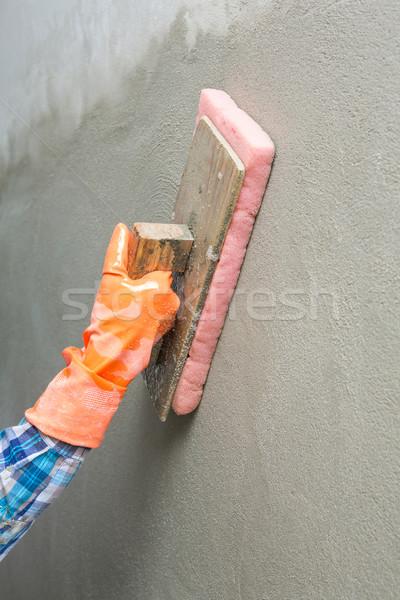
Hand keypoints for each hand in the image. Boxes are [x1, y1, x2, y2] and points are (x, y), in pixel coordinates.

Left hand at [25, 223, 179, 447]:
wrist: (117, 363)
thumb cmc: (125, 327)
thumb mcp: (153, 293)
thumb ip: (162, 280)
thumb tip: (165, 282)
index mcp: (113, 276)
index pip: (117, 250)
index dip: (123, 238)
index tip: (123, 228)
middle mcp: (116, 289)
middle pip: (137, 271)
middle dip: (151, 271)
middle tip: (164, 265)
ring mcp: (124, 307)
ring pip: (147, 293)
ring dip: (158, 297)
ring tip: (163, 305)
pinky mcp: (133, 324)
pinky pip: (152, 313)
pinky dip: (159, 315)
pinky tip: (159, 323)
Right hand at [64, 223, 179, 386]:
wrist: (111, 358)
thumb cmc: (111, 321)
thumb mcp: (110, 281)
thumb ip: (117, 252)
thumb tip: (121, 230)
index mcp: (162, 285)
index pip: (158, 266)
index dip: (142, 270)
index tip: (130, 277)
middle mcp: (171, 301)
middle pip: (157, 283)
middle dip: (141, 287)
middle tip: (123, 297)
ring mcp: (169, 318)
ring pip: (157, 300)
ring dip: (143, 301)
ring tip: (125, 310)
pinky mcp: (164, 332)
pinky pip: (156, 316)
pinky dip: (145, 315)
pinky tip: (131, 321)